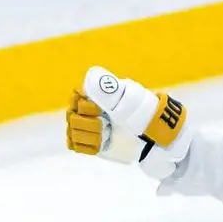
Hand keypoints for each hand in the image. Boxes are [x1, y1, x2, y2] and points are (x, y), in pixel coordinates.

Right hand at [66, 66, 190, 178]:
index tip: (98, 110)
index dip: (83, 105)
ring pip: (73, 131)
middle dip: (89, 123)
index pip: (76, 95)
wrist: (150, 138)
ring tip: (106, 134)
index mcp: (99, 93)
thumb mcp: (127, 100)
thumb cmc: (141, 114)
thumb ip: (108, 90)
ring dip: (90, 135)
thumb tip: (89, 76)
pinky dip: (88, 146)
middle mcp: (91, 108)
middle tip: (106, 124)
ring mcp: (89, 126)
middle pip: (72, 115)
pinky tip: (102, 143)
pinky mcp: (89, 143)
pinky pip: (75, 145)